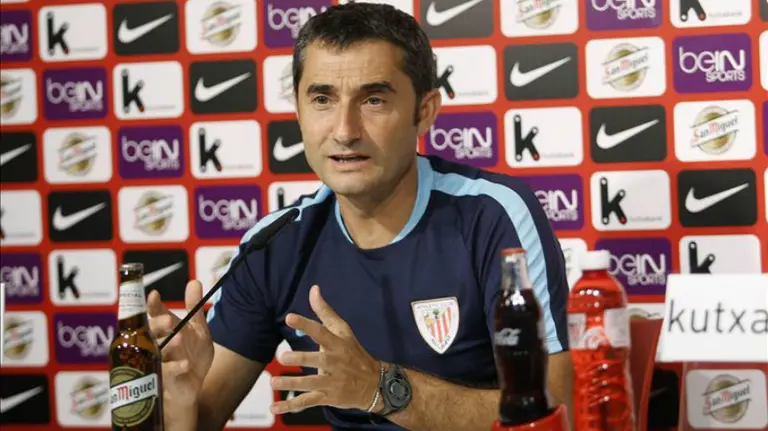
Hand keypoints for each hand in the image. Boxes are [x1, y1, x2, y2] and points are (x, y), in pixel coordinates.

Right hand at [147, 281, 213, 413]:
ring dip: (168, 346)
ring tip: (179, 339)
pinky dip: (176, 368)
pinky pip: (167, 374)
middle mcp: (157, 345)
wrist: (195, 386)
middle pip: (151, 332)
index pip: (155, 315)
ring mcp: (158, 363)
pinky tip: (185, 364)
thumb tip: (194, 281)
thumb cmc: (191, 355)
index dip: (152, 305)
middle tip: (169, 321)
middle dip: (158, 325)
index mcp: (164, 331)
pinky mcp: (164, 381)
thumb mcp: (198, 330)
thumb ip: (194, 307)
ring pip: (157, 352)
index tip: (154, 295)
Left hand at [270, 285, 380, 414]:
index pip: (321, 332)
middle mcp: (335, 363)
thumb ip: (325, 312)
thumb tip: (313, 289)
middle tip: (282, 357)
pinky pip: (308, 402)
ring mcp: (332, 382)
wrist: (375, 384)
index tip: (289, 317)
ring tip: (275, 381)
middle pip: (318, 360)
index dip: (305, 324)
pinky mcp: (329, 398)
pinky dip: (291, 406)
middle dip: (300, 359)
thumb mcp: (343, 331)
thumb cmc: (354, 353)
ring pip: (311, 384)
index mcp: (338, 344)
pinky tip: (275, 407)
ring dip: (292, 384)